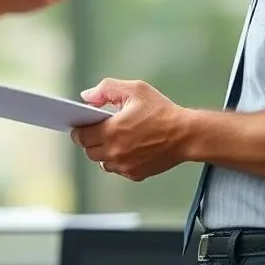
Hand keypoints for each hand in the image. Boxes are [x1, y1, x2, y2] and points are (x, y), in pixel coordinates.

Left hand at [70, 79, 187, 180]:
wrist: (185, 134)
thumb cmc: (162, 111)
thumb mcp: (134, 89)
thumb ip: (106, 89)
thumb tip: (87, 97)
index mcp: (112, 131)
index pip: (81, 136)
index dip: (79, 129)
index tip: (82, 123)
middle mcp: (116, 152)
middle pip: (89, 151)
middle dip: (90, 140)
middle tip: (100, 128)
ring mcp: (125, 166)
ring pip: (102, 162)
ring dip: (103, 151)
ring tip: (116, 137)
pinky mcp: (135, 174)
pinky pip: (117, 169)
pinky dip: (118, 160)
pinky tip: (128, 146)